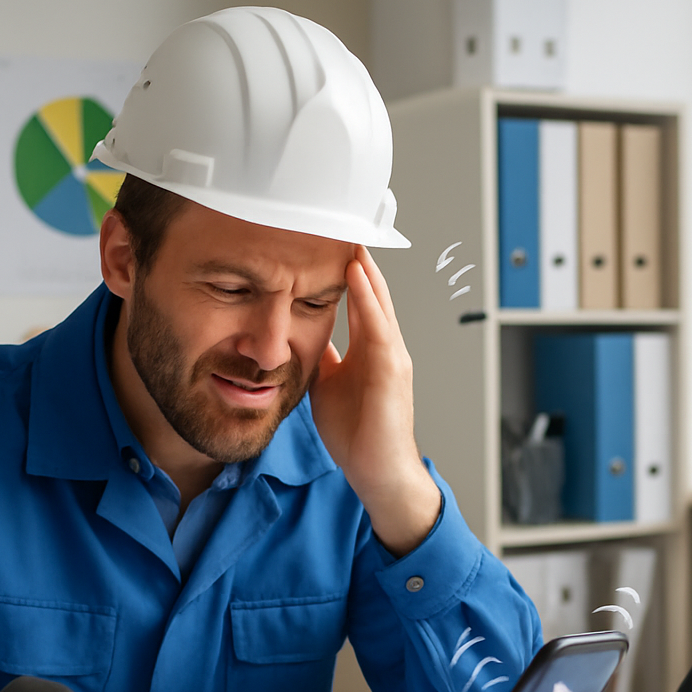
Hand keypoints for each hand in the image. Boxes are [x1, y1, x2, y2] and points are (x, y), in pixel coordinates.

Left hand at [311, 246, 440, 555]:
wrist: (378, 473)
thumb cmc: (357, 435)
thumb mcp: (328, 385)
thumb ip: (321, 358)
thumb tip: (299, 335)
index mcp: (369, 350)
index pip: (357, 299)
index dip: (345, 270)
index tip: (327, 239)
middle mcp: (384, 346)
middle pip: (370, 291)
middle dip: (358, 257)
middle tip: (341, 218)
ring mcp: (392, 356)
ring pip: (377, 300)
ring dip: (363, 266)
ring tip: (348, 231)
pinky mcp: (392, 370)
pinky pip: (379, 326)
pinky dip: (367, 298)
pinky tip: (355, 275)